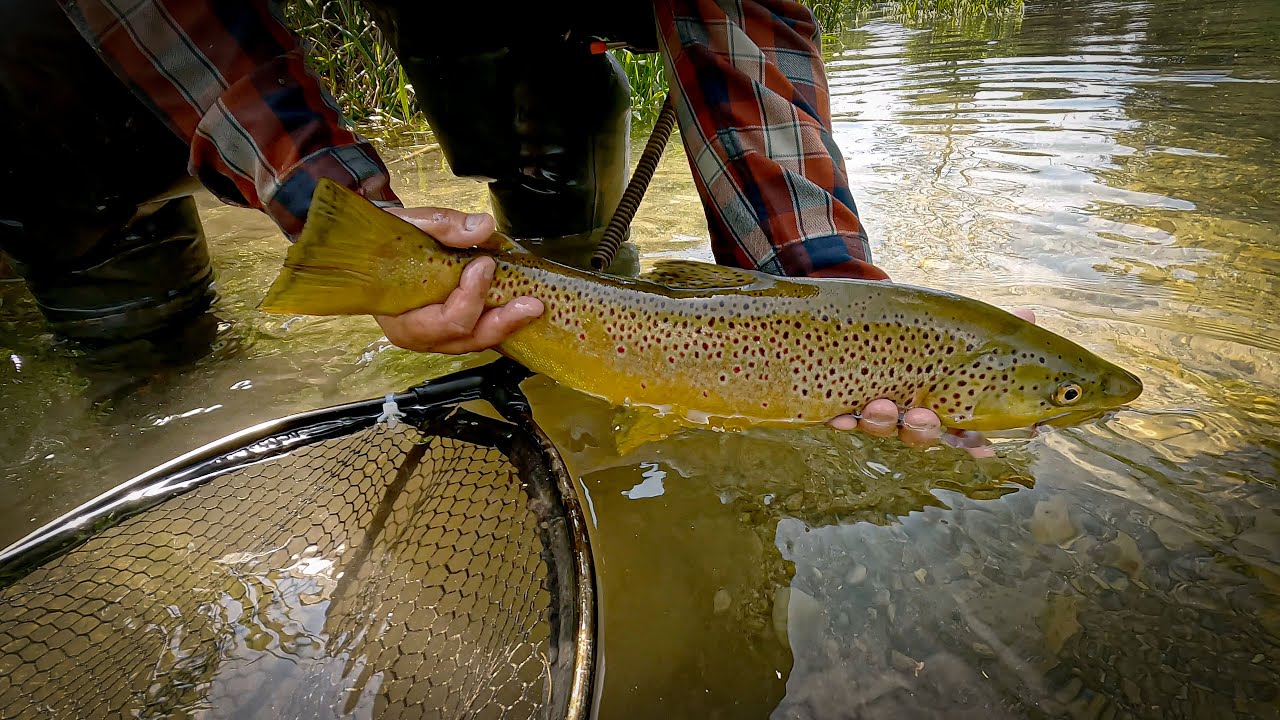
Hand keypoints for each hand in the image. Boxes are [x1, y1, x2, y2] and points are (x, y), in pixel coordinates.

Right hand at [373, 207, 543, 352]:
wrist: (378, 253)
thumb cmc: (389, 244)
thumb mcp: (410, 225)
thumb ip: (445, 226)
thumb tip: (483, 227)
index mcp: (401, 317)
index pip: (445, 319)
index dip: (470, 295)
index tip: (484, 263)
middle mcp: (418, 335)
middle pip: (465, 338)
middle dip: (500, 321)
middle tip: (530, 305)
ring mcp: (436, 337)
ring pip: (475, 341)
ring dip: (505, 324)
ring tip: (530, 307)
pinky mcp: (450, 332)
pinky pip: (477, 333)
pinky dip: (498, 322)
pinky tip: (518, 308)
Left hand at [827, 308, 1037, 457]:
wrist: (860, 315)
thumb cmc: (916, 330)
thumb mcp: (951, 326)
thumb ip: (987, 328)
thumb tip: (1027, 316)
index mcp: (940, 401)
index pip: (962, 429)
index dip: (974, 442)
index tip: (985, 450)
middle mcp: (909, 412)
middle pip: (920, 434)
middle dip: (923, 430)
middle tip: (924, 418)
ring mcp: (876, 409)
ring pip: (882, 427)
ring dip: (882, 422)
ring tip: (880, 406)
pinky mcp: (844, 401)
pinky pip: (843, 418)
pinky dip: (842, 419)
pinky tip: (838, 417)